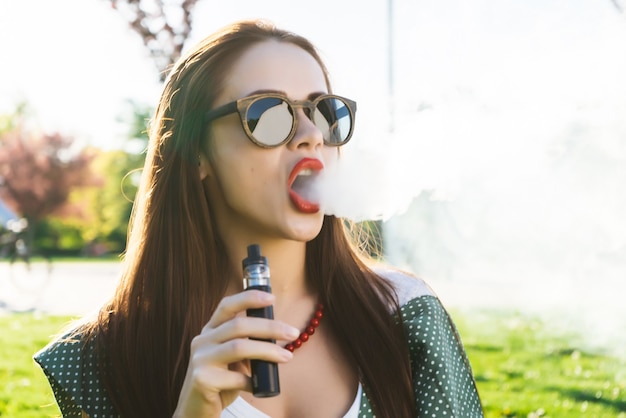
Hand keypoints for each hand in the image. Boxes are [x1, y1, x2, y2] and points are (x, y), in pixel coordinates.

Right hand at [172, 290, 298, 417]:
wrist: (195, 410)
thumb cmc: (220, 383)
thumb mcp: (232, 359)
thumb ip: (247, 345)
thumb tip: (278, 335)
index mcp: (209, 331)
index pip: (227, 305)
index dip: (249, 298)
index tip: (272, 298)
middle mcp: (202, 341)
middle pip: (239, 326)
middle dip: (269, 327)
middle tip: (292, 333)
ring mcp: (200, 359)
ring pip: (239, 347)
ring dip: (267, 351)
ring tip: (287, 357)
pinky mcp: (202, 379)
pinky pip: (236, 377)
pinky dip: (253, 381)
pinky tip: (259, 386)